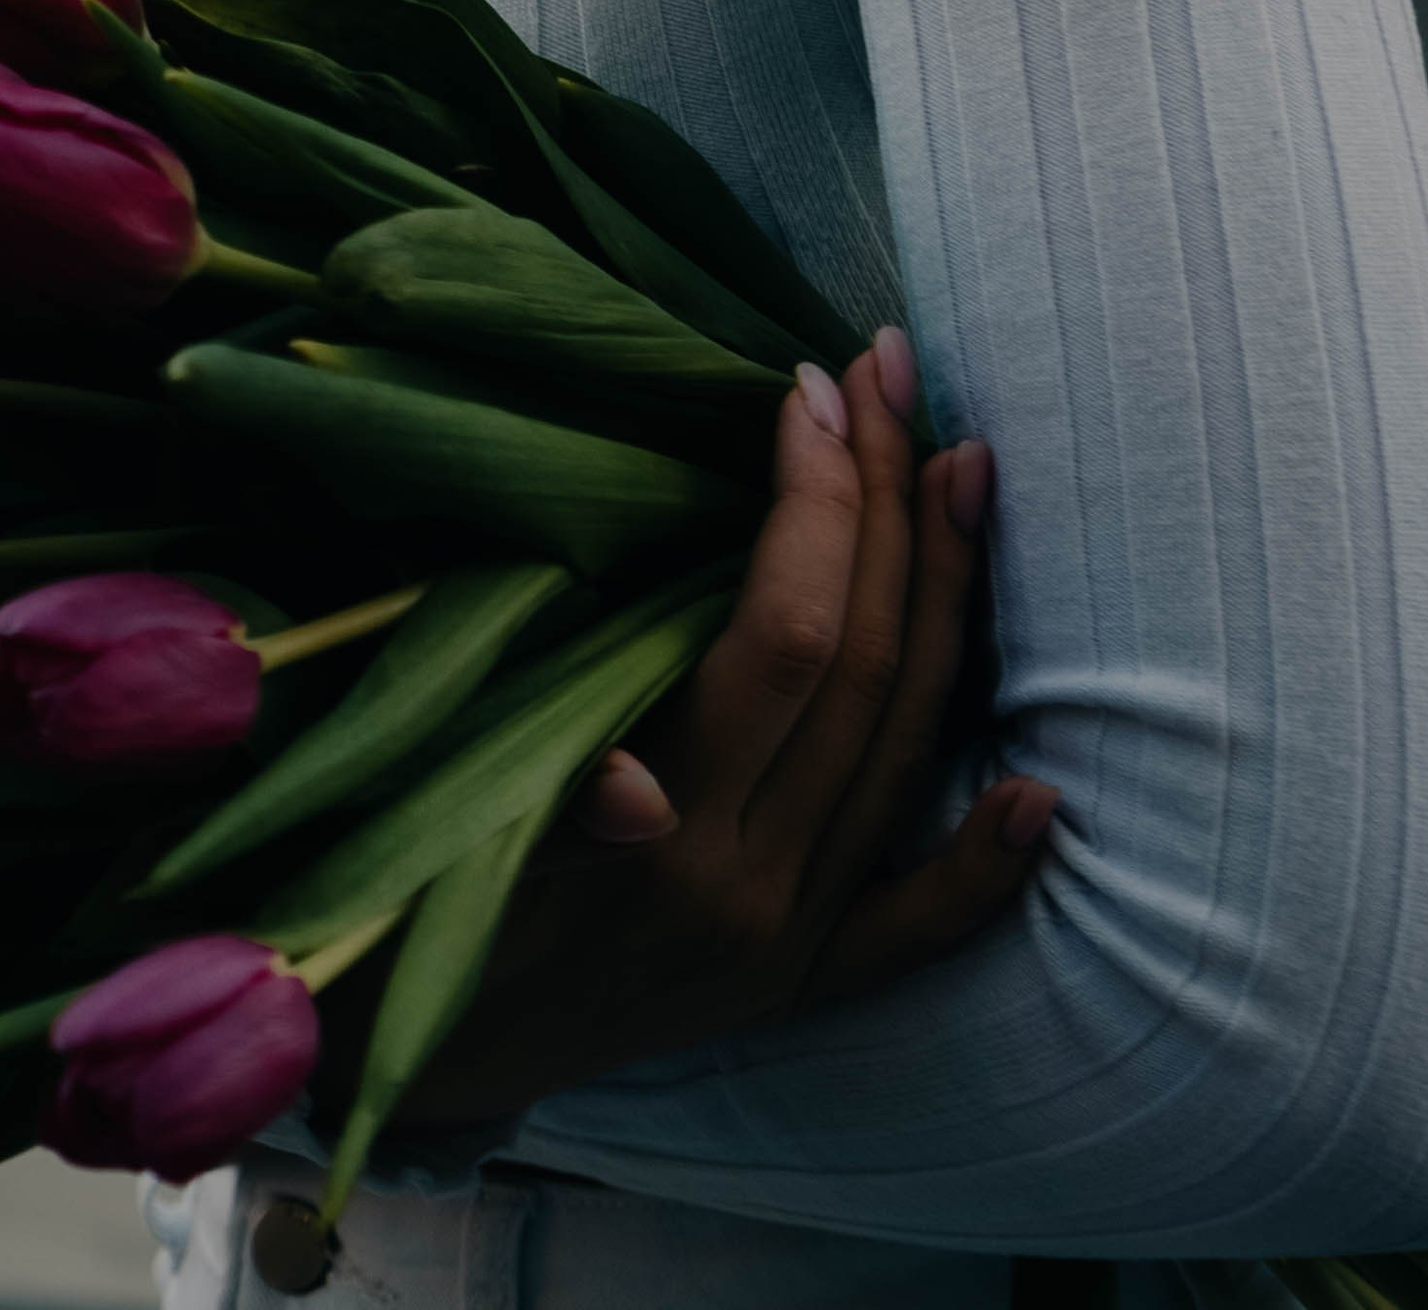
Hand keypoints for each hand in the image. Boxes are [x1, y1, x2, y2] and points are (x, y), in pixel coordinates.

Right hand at [387, 333, 1055, 1129]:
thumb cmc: (386, 897)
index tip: (801, 386)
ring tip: (961, 459)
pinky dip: (986, 862)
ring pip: (908, 751)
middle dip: (886, 501)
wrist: (391, 1058)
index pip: (787, 642)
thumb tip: (633, 790)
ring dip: (945, 596)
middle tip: (887, 369)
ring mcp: (786, 946)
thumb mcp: (428, 838)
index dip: (813, 503)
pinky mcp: (795, 991)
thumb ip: (542, 812)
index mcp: (661, 846)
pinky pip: (917, 930)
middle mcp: (748, 898)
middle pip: (866, 670)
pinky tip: (1041, 787)